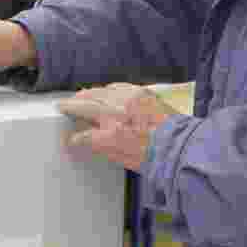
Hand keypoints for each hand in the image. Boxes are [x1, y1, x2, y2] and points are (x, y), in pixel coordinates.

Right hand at [57, 83, 179, 171]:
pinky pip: (115, 86)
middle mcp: (118, 114)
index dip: (73, 138)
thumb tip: (84, 141)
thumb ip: (100, 147)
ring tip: (79, 98)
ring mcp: (129, 99)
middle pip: (84, 105)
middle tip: (64, 107)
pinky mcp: (140, 92)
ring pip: (98, 92)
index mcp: (113, 136)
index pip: (82, 136)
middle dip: (71, 106)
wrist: (183, 146)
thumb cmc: (156, 157)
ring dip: (86, 95)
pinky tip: (103, 93)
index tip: (69, 138)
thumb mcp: (123, 160)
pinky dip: (105, 90)